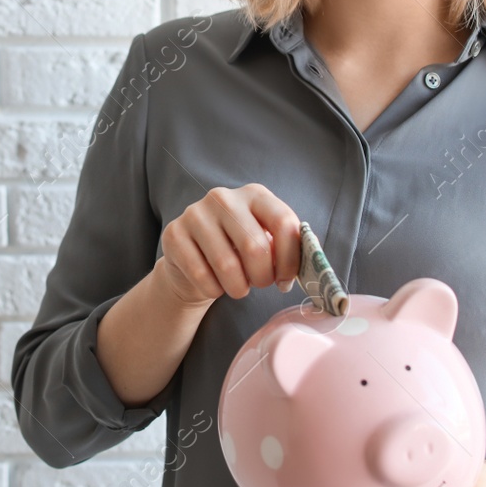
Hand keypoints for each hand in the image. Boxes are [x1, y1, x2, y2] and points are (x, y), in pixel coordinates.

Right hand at [153, 184, 301, 309]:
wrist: (192, 261)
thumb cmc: (237, 253)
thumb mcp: (265, 242)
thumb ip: (286, 248)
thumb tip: (311, 269)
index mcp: (255, 194)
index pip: (284, 223)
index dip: (291, 259)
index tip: (286, 279)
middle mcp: (224, 198)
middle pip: (256, 247)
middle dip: (263, 277)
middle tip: (260, 284)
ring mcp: (195, 214)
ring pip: (228, 266)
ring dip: (238, 288)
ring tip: (238, 287)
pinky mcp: (174, 234)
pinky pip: (202, 276)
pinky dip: (214, 291)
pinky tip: (214, 285)